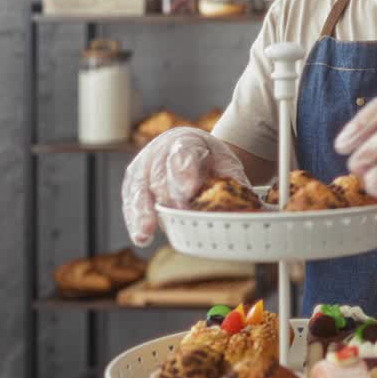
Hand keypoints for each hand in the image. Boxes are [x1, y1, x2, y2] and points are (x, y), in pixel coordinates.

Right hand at [121, 127, 248, 245]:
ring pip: (140, 190)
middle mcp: (159, 152)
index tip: (190, 190)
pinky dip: (134, 220)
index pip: (183, 155)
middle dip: (169, 196)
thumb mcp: (226, 163)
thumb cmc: (209, 160)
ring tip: (147, 231)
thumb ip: (232, 179)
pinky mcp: (132, 184)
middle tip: (179, 213)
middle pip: (161, 176)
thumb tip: (245, 202)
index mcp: (186, 141)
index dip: (185, 173)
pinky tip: (140, 236)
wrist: (191, 150)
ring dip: (143, 212)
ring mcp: (142, 167)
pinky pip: (130, 203)